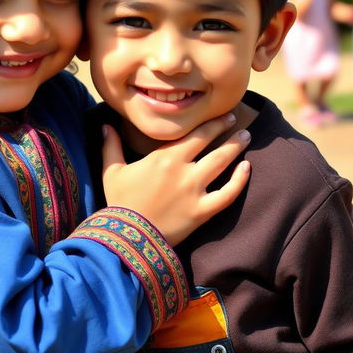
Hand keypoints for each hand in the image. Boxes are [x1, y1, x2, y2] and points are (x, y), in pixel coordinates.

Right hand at [101, 114, 250, 245]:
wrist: (128, 238)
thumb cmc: (120, 202)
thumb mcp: (111, 171)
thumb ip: (111, 146)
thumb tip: (106, 125)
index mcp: (163, 157)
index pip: (194, 133)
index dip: (210, 123)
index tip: (220, 115)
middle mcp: (183, 170)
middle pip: (211, 143)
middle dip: (226, 128)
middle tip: (235, 119)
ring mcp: (195, 191)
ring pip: (223, 163)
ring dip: (237, 147)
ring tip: (246, 136)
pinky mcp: (202, 211)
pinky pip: (228, 194)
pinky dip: (240, 180)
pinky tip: (247, 168)